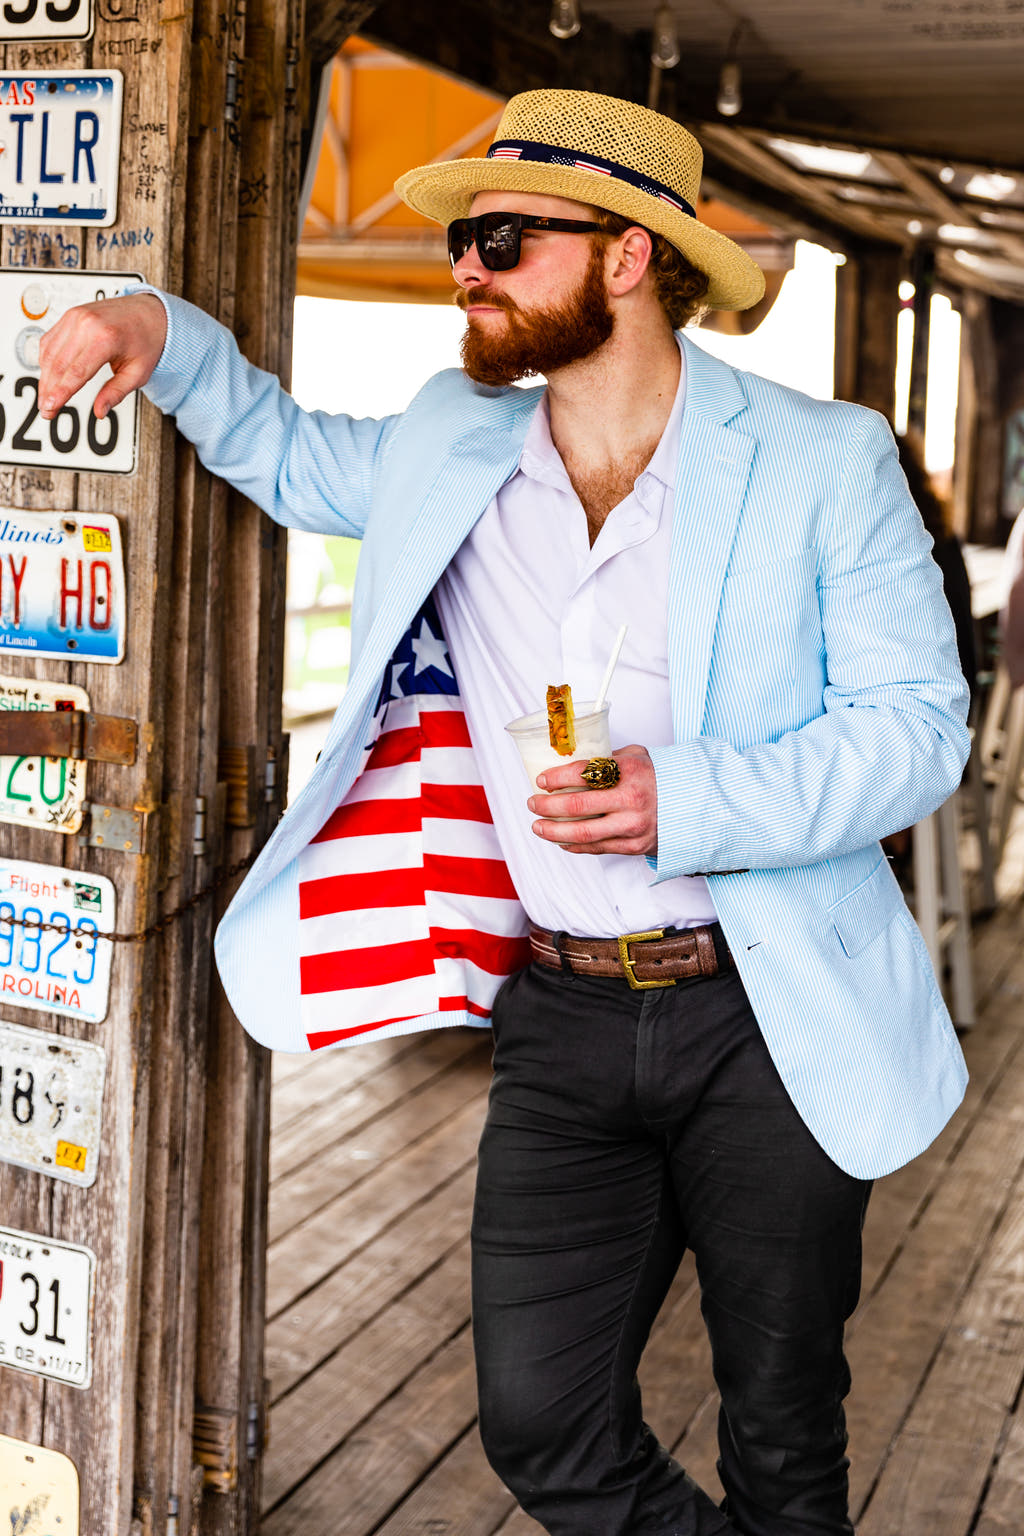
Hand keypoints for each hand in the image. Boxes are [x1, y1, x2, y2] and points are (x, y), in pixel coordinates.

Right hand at [37, 293, 167, 421]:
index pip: (76, 372)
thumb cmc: (146, 340)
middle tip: (47, 410)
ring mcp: (75, 316)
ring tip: (47, 398)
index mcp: (106, 337)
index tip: (51, 408)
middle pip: (58, 364)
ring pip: (49, 352)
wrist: (150, 312)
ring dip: (45, 378)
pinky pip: (50, 340)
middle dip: (49, 390)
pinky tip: (49, 376)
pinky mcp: (70, 315)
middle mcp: (87, 324)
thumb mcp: (138, 372)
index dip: (60, 393)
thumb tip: (100, 411)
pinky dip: (47, 360)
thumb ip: (116, 393)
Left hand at [529, 744, 657, 855]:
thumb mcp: (638, 757)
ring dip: (553, 831)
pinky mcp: (633, 846)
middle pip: (576, 807)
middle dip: (547, 806)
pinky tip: (561, 840)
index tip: (541, 780)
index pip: (583, 773)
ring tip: (537, 826)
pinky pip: (596, 848)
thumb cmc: (660, 778)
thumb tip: (573, 762)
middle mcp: (630, 799)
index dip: (556, 778)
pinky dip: (574, 845)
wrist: (694, 806)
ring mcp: (632, 826)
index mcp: (629, 771)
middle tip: (532, 803)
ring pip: (582, 833)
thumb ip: (608, 759)